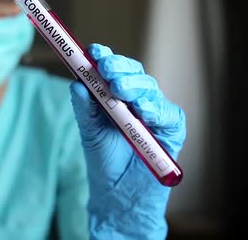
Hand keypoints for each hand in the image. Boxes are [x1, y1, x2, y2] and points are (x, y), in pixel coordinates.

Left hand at [70, 43, 185, 237]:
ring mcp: (155, 113)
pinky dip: (154, 109)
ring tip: (119, 89)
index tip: (92, 51)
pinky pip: (167, 114)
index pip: (113, 69)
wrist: (117, 197)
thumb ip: (84, 108)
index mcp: (115, 96)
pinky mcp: (171, 130)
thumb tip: (76, 83)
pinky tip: (141, 110)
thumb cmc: (104, 161)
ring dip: (134, 86)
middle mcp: (137, 100)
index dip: (104, 57)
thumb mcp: (89, 132)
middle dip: (119, 68)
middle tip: (105, 68)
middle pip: (133, 73)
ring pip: (150, 88)